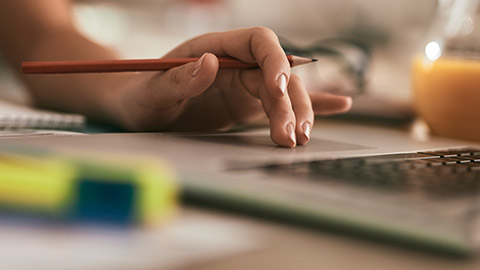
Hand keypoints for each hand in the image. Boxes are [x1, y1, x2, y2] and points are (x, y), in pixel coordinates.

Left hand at [108, 27, 350, 146]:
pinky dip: (313, 104)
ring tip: (300, 139)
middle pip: (278, 74)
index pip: (259, 41)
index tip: (277, 88)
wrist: (142, 112)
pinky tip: (339, 106)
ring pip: (287, 91)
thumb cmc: (142, 97)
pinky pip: (285, 101)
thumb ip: (178, 78)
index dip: (275, 60)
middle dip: (288, 103)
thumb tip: (210, 63)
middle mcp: (237, 63)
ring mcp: (246, 84)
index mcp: (216, 47)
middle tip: (287, 136)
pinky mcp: (249, 104)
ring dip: (299, 113)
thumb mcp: (152, 91)